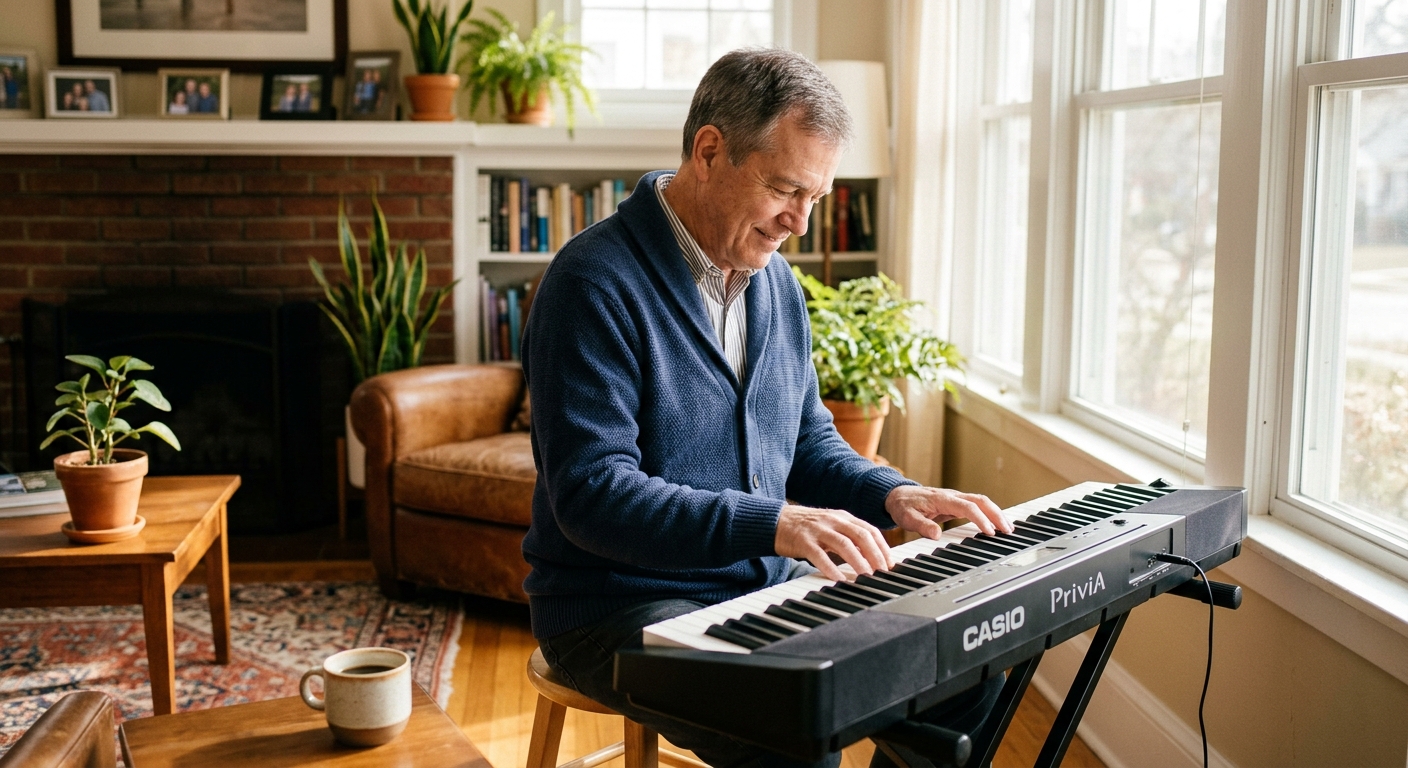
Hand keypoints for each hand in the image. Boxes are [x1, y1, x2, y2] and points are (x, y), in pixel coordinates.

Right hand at [774, 504, 892, 581]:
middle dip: (875, 555)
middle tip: (883, 572)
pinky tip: (838, 579)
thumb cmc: (806, 528)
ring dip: (858, 561)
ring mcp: (818, 530)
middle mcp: (833, 520)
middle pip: (861, 535)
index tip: (891, 564)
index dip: (883, 547)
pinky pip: (819, 555)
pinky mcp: (803, 541)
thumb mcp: (831, 527)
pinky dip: (831, 568)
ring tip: (867, 576)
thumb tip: (872, 556)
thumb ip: (850, 538)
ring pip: (844, 544)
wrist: (775, 521)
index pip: (870, 530)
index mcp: (843, 517)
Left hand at [885, 486, 1010, 538]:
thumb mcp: (907, 517)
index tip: (989, 531)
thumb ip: (921, 525)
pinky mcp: (956, 503)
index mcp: (942, 499)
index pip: (967, 506)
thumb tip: (937, 534)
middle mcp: (952, 496)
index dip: (980, 518)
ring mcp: (955, 498)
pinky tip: (995, 524)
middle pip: (980, 500)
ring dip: (996, 513)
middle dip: (996, 514)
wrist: (898, 495)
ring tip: (1007, 528)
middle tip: (1007, 530)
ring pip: (981, 501)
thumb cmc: (903, 506)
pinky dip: (989, 513)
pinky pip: (977, 506)